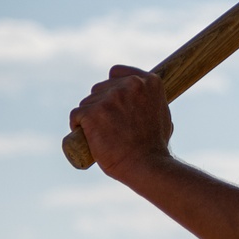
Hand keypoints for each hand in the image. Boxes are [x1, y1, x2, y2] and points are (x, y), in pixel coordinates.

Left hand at [69, 65, 172, 182]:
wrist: (147, 166)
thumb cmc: (155, 147)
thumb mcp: (162, 115)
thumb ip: (149, 101)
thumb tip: (141, 100)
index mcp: (148, 82)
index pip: (116, 73)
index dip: (111, 87)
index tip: (110, 101)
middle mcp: (129, 85)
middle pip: (99, 89)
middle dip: (100, 105)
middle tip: (107, 126)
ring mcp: (110, 98)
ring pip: (87, 102)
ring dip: (89, 117)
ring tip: (101, 136)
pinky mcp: (93, 112)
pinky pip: (76, 114)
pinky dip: (77, 125)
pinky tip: (85, 136)